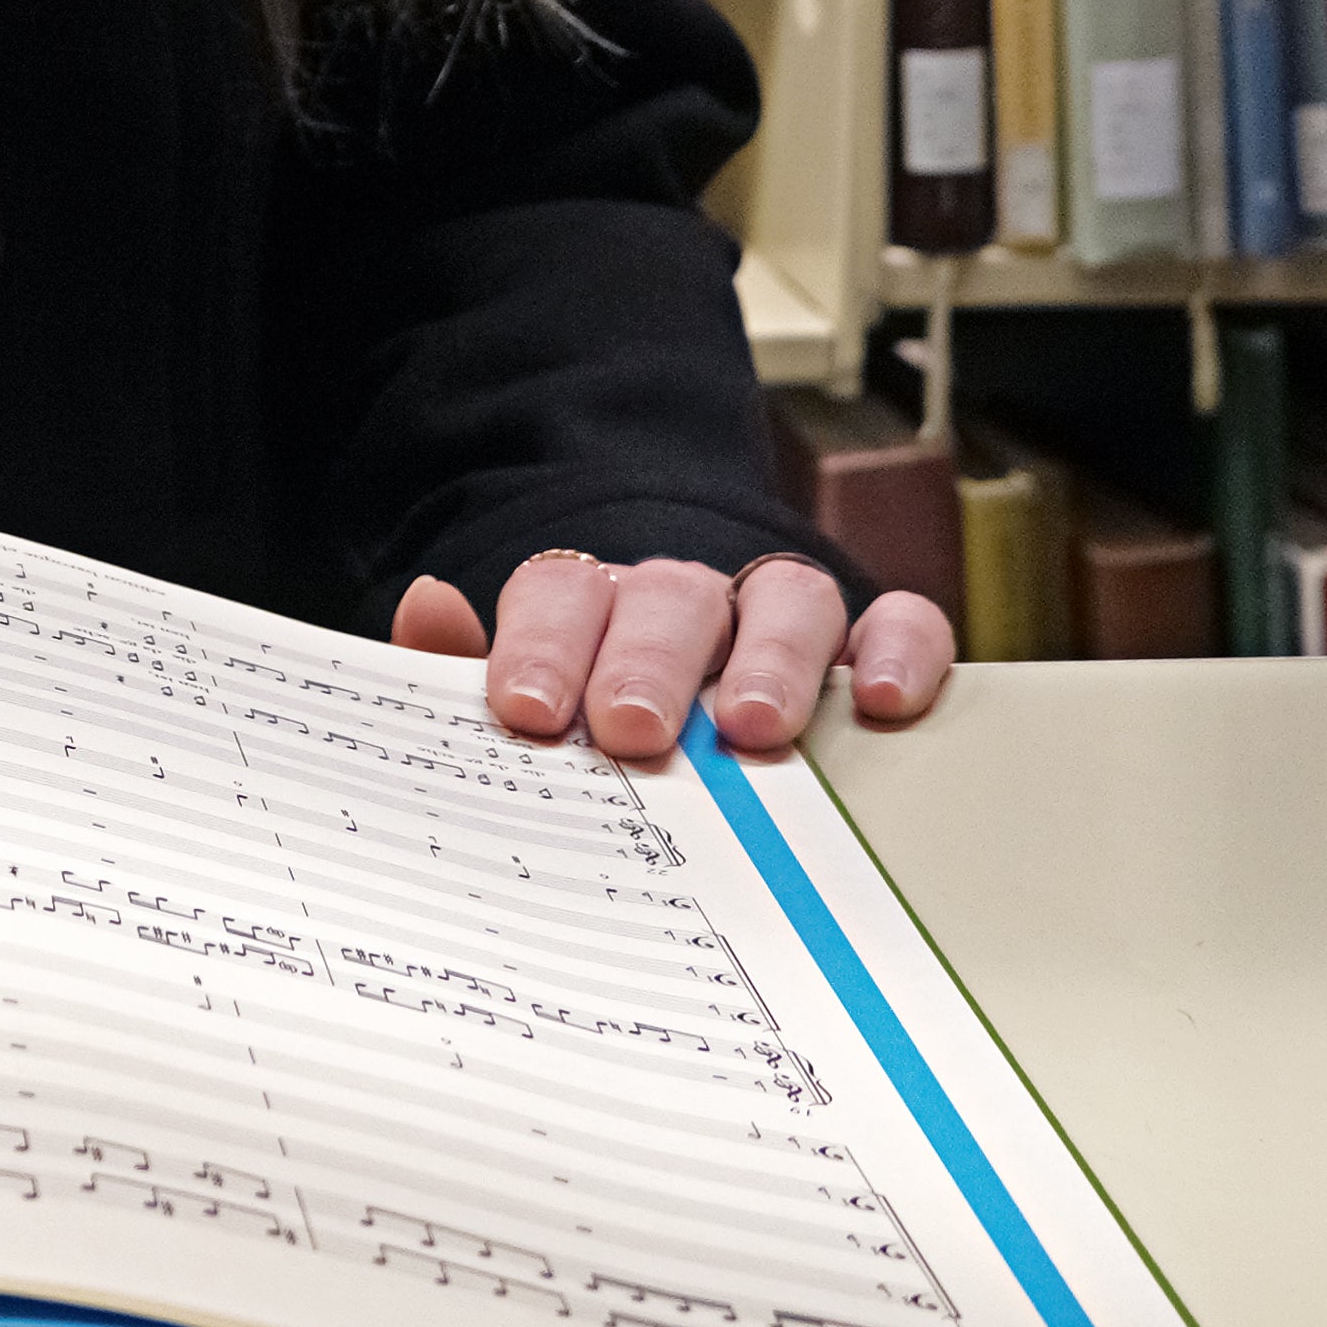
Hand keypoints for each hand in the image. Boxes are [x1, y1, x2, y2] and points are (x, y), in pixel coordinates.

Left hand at [389, 552, 954, 763]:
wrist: (694, 733)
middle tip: (634, 727)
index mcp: (591, 608)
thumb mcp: (524, 716)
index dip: (542, 643)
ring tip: (755, 727)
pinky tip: (875, 702)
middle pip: (670, 593)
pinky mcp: (871, 647)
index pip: (560, 590)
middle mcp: (687, 601)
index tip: (529, 710)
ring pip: (785, 595)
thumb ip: (458, 675)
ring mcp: (783, 619)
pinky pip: (899, 621)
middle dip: (649, 658)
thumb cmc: (592, 736)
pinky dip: (896, 647)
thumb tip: (427, 602)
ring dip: (771, 655)